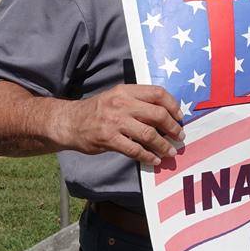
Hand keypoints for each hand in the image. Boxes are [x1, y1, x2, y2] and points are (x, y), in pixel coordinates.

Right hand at [56, 85, 183, 165]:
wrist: (69, 122)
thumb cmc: (98, 110)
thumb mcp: (116, 97)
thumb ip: (137, 102)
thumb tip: (165, 115)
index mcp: (126, 90)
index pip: (157, 93)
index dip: (173, 105)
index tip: (180, 116)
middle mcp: (121, 103)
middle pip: (157, 114)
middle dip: (173, 127)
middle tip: (180, 136)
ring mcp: (115, 122)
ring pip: (148, 134)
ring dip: (163, 144)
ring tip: (170, 151)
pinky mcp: (108, 139)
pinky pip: (134, 149)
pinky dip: (148, 156)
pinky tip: (154, 159)